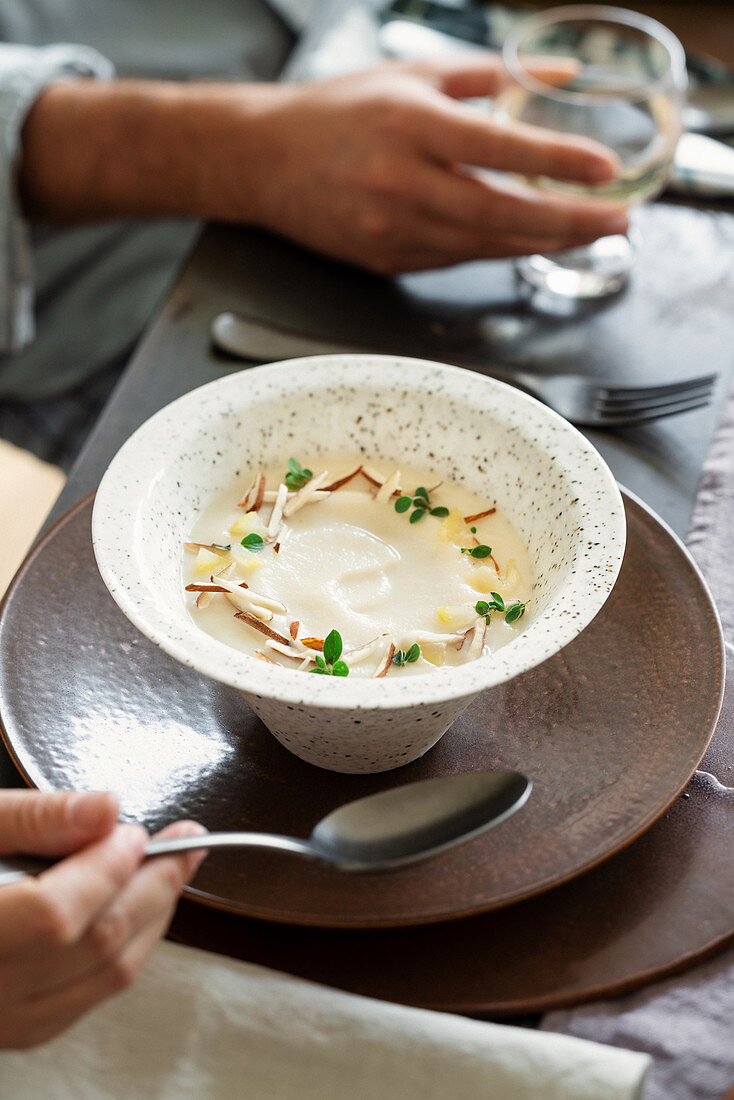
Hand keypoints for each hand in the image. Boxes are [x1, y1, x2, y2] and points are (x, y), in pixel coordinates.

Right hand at [0, 790, 205, 1048]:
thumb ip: (33, 817)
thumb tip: (104, 808)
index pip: (54, 915)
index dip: (105, 869)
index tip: (132, 831)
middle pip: (95, 946)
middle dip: (153, 886)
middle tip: (187, 842)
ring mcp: (1, 1020)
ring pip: (106, 977)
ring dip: (151, 917)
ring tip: (174, 868)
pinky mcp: (18, 1027)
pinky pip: (91, 995)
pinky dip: (126, 947)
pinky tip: (135, 908)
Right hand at [237, 56, 628, 273]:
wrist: (263, 161)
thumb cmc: (336, 113)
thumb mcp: (411, 75)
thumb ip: (488, 76)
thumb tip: (557, 78)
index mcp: (409, 125)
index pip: (498, 149)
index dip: (557, 164)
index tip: (606, 172)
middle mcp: (399, 182)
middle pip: (500, 215)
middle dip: (569, 222)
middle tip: (619, 219)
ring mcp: (390, 230)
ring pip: (483, 246)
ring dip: (542, 242)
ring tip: (587, 231)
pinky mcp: (385, 259)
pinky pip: (455, 258)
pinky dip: (498, 250)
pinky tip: (530, 239)